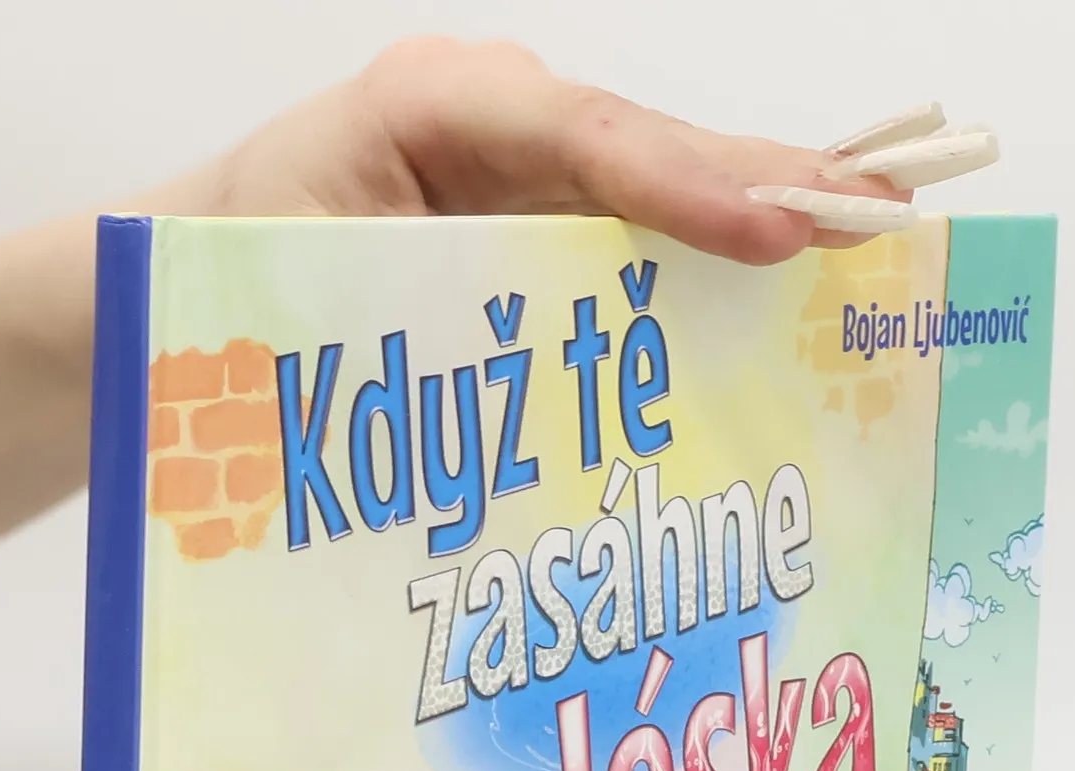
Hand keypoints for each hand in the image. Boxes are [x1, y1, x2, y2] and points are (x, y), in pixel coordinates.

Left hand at [170, 39, 907, 264]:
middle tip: (881, 219)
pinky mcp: (539, 229)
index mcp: (436, 109)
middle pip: (652, 148)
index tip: (778, 229)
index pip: (584, 135)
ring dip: (764, 219)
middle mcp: (499, 125)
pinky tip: (794, 290)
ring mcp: (526, 173)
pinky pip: (639, 236)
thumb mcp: (302, 278)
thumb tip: (533, 357)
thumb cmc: (239, 269)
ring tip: (870, 241)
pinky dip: (718, 262)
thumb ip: (405, 295)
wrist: (193, 283)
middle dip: (769, 183)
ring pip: (660, 190)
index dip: (688, 183)